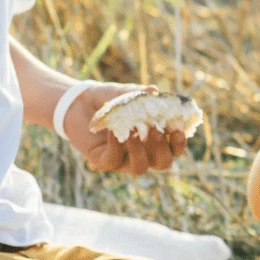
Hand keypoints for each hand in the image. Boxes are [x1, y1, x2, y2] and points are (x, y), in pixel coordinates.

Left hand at [62, 82, 187, 174]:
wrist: (80, 103)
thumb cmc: (110, 99)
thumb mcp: (126, 94)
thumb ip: (139, 94)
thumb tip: (153, 91)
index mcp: (154, 138)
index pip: (174, 148)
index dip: (179, 143)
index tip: (177, 130)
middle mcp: (143, 152)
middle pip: (163, 163)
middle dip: (162, 149)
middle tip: (154, 130)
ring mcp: (124, 160)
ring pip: (140, 168)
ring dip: (140, 151)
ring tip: (132, 131)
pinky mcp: (104, 162)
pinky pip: (113, 161)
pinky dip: (115, 146)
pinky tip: (112, 130)